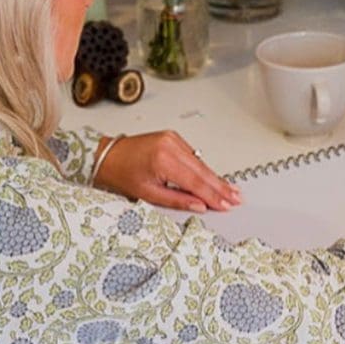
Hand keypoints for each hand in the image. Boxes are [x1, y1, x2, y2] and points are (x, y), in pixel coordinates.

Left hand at [93, 131, 240, 211]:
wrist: (107, 155)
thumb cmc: (121, 174)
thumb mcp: (148, 193)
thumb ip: (177, 200)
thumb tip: (199, 206)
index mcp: (163, 160)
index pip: (196, 182)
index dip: (213, 195)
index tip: (226, 204)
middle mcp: (170, 146)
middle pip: (203, 171)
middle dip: (221, 187)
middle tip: (237, 198)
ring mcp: (173, 139)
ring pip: (201, 163)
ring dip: (216, 178)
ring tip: (232, 190)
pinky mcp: (173, 137)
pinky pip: (194, 156)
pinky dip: (204, 168)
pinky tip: (215, 178)